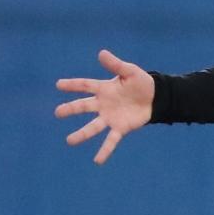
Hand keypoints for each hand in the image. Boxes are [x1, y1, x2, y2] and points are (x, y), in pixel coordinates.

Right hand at [55, 49, 154, 164]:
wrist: (155, 98)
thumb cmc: (141, 83)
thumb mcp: (130, 71)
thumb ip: (116, 65)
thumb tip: (101, 53)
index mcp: (104, 88)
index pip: (85, 86)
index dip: (73, 85)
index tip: (59, 85)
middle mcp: (103, 104)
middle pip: (84, 106)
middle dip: (71, 109)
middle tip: (58, 113)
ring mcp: (110, 117)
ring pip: (93, 127)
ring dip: (82, 134)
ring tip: (69, 141)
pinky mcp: (120, 128)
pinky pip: (111, 141)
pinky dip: (104, 151)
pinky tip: (97, 161)